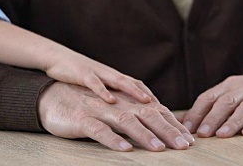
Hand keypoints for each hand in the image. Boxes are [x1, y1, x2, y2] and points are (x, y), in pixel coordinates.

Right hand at [37, 82, 195, 150]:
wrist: (51, 94)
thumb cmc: (85, 103)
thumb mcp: (112, 108)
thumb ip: (133, 115)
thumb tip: (156, 127)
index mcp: (126, 100)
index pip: (156, 111)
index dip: (174, 124)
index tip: (191, 139)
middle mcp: (118, 102)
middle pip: (148, 114)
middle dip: (168, 130)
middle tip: (185, 145)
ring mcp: (100, 108)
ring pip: (126, 120)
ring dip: (144, 134)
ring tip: (159, 149)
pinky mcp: (82, 117)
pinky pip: (99, 129)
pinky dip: (112, 138)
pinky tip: (124, 149)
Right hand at [45, 46, 154, 104]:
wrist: (57, 58)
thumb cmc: (78, 76)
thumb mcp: (98, 87)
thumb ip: (113, 96)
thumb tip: (128, 112)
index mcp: (116, 79)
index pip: (141, 88)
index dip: (155, 101)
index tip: (168, 116)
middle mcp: (111, 75)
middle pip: (136, 86)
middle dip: (150, 99)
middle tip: (164, 111)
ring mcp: (98, 73)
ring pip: (120, 82)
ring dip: (134, 92)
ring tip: (147, 103)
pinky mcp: (83, 73)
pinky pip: (95, 83)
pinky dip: (104, 92)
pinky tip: (111, 101)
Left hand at [180, 67, 242, 137]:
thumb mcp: (234, 92)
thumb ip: (212, 104)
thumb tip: (184, 121)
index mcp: (231, 84)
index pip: (210, 97)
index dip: (198, 111)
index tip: (187, 127)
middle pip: (226, 102)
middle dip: (213, 118)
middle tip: (203, 133)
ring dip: (233, 122)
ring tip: (222, 135)